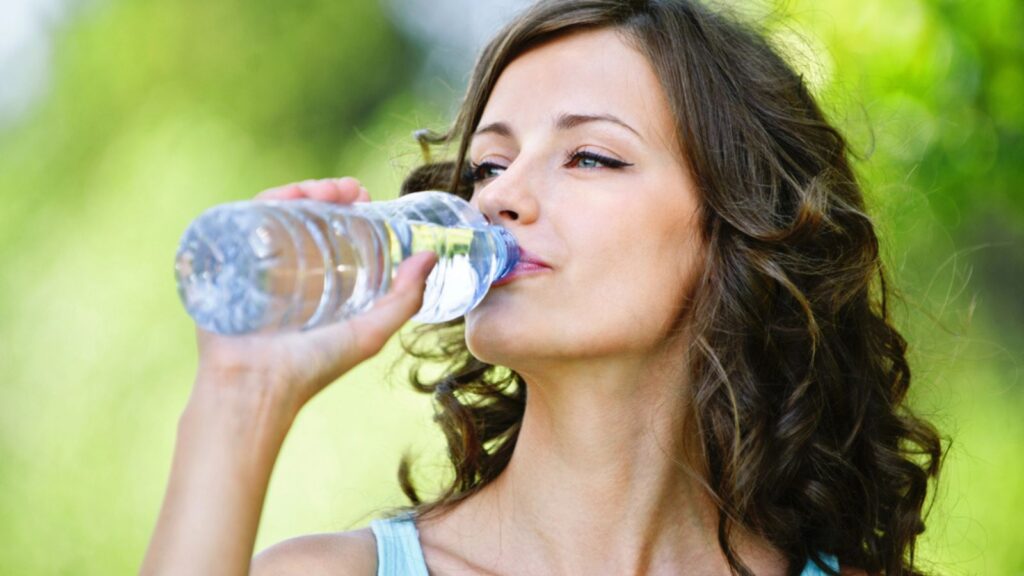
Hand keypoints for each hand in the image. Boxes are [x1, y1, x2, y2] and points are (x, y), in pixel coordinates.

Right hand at [191, 177, 436, 417]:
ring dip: (302, 191)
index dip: (347, 208)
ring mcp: (253, 264)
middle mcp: (283, 269)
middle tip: (350, 189)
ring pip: (276, 212)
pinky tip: (289, 195)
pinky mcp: (225, 263)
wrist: (255, 387)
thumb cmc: (312, 368)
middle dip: (327, 193)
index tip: (365, 195)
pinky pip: (242, 221)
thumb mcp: (370, 332)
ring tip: (327, 189)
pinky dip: (266, 201)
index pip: (328, 231)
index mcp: (314, 282)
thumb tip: (431, 256)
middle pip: (302, 216)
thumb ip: (404, 299)